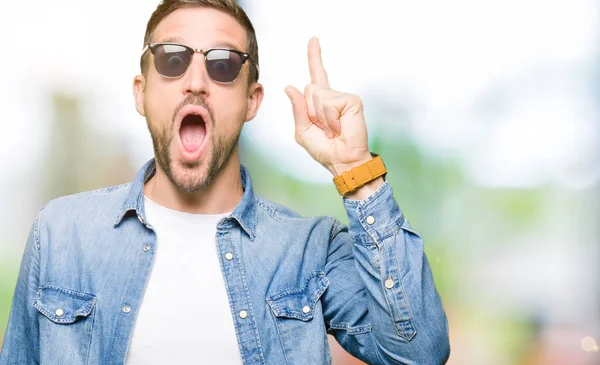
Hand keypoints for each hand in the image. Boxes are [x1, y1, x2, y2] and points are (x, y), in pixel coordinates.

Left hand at [285, 37, 372, 176]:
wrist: (341, 161)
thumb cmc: (324, 149)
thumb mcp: (302, 131)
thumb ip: (298, 110)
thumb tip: (290, 87)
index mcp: (319, 102)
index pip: (316, 74)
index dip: (314, 57)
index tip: (314, 40)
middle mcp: (331, 96)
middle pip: (309, 89)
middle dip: (311, 112)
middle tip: (324, 129)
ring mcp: (342, 97)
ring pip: (317, 96)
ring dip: (320, 118)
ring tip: (332, 130)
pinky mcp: (351, 100)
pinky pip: (329, 104)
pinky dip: (330, 120)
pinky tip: (339, 128)